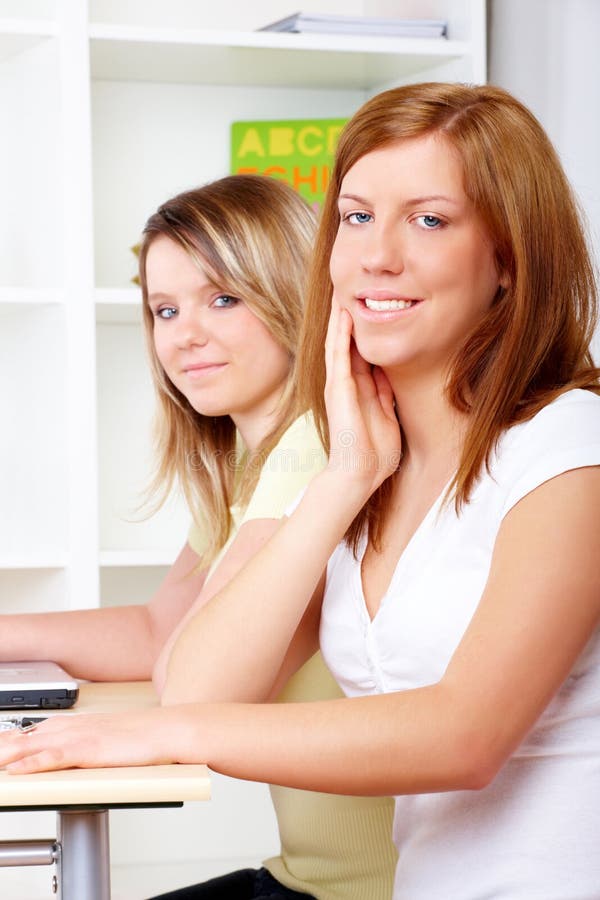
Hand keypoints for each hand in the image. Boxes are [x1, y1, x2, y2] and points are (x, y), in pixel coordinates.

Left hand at [0, 709, 187, 773]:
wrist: (164, 730)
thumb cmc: (138, 737)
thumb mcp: (99, 738)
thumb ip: (76, 744)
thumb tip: (58, 756)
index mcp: (69, 725)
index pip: (24, 734)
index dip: (4, 744)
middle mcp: (68, 728)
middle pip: (20, 739)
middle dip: (1, 749)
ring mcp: (77, 737)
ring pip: (30, 747)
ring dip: (6, 756)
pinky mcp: (88, 750)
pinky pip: (54, 758)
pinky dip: (32, 763)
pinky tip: (16, 770)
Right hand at [324, 299, 400, 497]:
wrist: (360, 474)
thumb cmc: (374, 454)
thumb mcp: (387, 416)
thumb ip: (384, 395)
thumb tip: (387, 375)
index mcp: (359, 390)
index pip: (359, 353)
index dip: (361, 331)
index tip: (367, 307)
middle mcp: (345, 384)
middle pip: (346, 342)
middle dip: (347, 317)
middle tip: (349, 288)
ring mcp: (339, 385)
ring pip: (338, 342)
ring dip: (340, 318)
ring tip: (342, 291)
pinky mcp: (337, 388)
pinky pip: (338, 354)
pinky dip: (340, 333)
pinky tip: (343, 312)